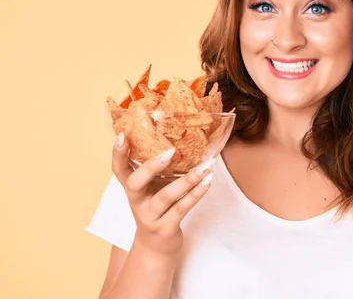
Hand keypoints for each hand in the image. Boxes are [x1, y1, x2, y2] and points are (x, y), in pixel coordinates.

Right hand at [112, 132, 214, 256]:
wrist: (156, 246)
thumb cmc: (157, 207)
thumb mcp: (152, 187)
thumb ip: (158, 168)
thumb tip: (180, 137)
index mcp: (131, 188)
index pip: (118, 169)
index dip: (117, 153)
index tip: (121, 135)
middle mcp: (137, 201)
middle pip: (135, 183)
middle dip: (151, 167)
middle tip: (171, 151)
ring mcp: (149, 216)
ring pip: (165, 196)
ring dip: (187, 180)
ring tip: (206, 166)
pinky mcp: (165, 228)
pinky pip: (182, 208)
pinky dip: (196, 194)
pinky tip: (207, 182)